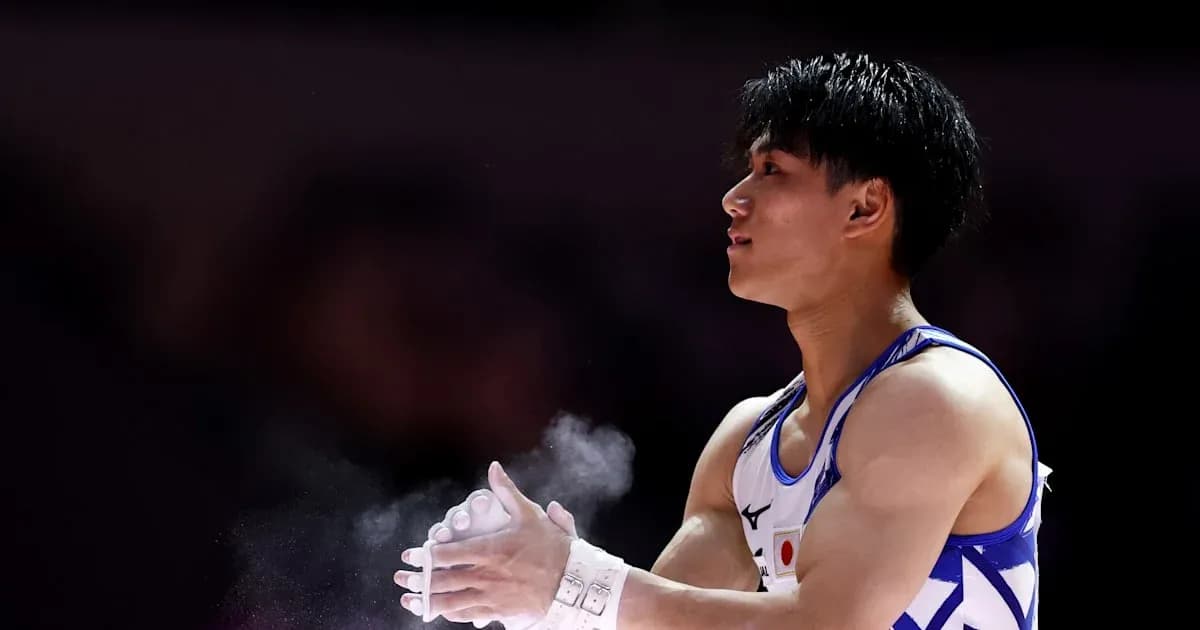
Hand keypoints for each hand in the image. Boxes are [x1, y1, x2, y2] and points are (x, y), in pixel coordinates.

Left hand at [396, 462, 576, 623]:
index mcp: (490, 549)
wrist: (573, 583)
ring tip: (410, 601)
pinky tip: (439, 612)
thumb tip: (494, 467)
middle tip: (400, 579)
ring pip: (451, 602)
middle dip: (418, 581)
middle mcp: (486, 575)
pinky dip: (450, 614)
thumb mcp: (530, 515)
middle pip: (443, 580)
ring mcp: (491, 596)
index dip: (426, 555)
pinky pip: (468, 614)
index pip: (448, 554)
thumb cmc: (553, 548)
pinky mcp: (498, 611)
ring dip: (427, 601)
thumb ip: (507, 491)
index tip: (411, 555)